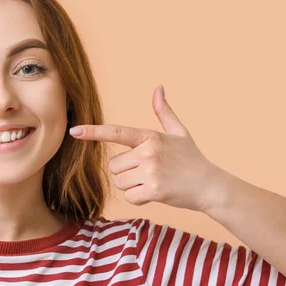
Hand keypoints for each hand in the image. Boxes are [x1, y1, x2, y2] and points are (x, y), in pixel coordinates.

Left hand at [69, 85, 221, 212]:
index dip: (94, 132)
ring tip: (154, 182)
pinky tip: (156, 193)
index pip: (117, 132)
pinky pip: (129, 197)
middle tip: (149, 172)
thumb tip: (158, 87)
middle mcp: (148, 151)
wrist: (210, 186)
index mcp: (150, 136)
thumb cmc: (192, 159)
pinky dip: (139, 198)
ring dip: (132, 186)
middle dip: (126, 172)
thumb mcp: (179, 132)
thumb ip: (164, 112)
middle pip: (114, 166)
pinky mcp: (154, 190)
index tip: (74, 131)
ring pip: (119, 182)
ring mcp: (151, 171)